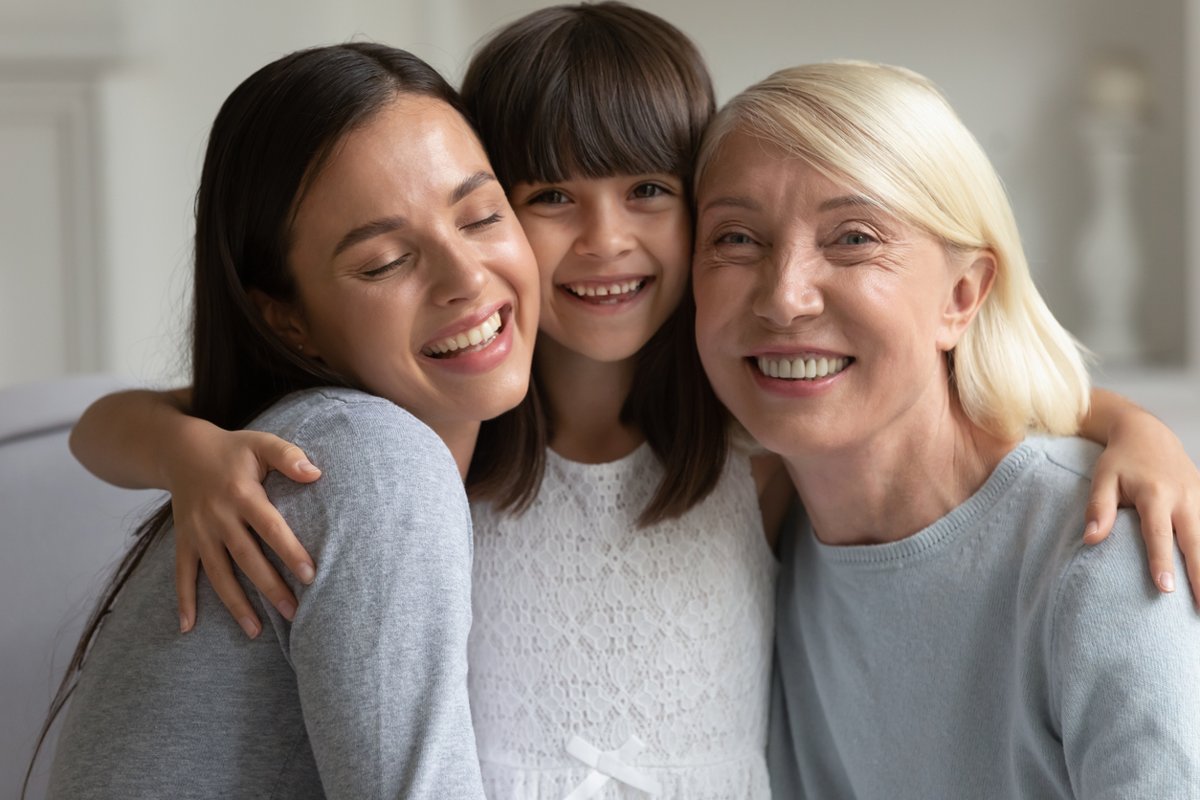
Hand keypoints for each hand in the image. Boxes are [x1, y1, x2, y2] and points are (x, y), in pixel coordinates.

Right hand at [168, 419, 320, 634]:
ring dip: (235, 604)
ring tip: (256, 631)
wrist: (181, 450)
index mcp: (242, 494)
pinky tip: (188, 627)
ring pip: (218, 574)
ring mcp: (198, 532)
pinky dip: (184, 600)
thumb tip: (316, 473)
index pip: (271, 528)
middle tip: (294, 613)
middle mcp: (218, 517)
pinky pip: (182, 574)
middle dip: (270, 587)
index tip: (311, 575)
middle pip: (247, 558)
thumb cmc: (232, 450)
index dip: (290, 552)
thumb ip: (289, 456)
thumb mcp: (261, 443)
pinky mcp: (184, 541)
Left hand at [1083, 410, 1198, 603]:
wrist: (1148, 433)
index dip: (1162, 562)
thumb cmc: (1120, 461)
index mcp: (1155, 494)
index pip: (1158, 534)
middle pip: (1195, 541)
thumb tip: (1090, 540)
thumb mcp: (1102, 479)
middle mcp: (1183, 498)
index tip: (1166, 589)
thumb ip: (1098, 509)